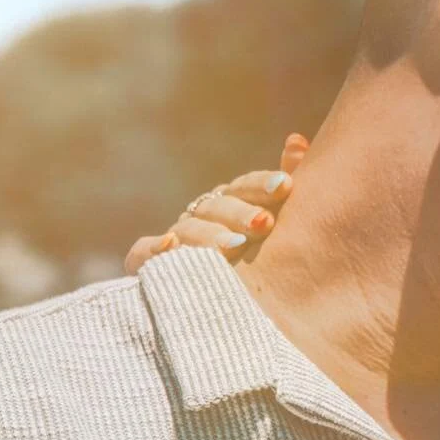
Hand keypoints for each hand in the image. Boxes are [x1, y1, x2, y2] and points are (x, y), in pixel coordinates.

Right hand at [123, 132, 310, 272]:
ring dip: (209, 236)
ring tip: (235, 246)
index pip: (245, 187)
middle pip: (218, 207)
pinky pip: (143, 252)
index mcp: (233, 201)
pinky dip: (152, 249)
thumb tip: (297, 142)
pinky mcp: (151, 262)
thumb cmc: (263, 247)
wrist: (232, 297)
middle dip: (240, 214)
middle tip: (264, 223)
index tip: (285, 185)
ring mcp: (177, 236)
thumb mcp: (277, 214)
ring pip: (188, 230)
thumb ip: (286, 180)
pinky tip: (170, 246)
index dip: (262, 185)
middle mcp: (203, 214)